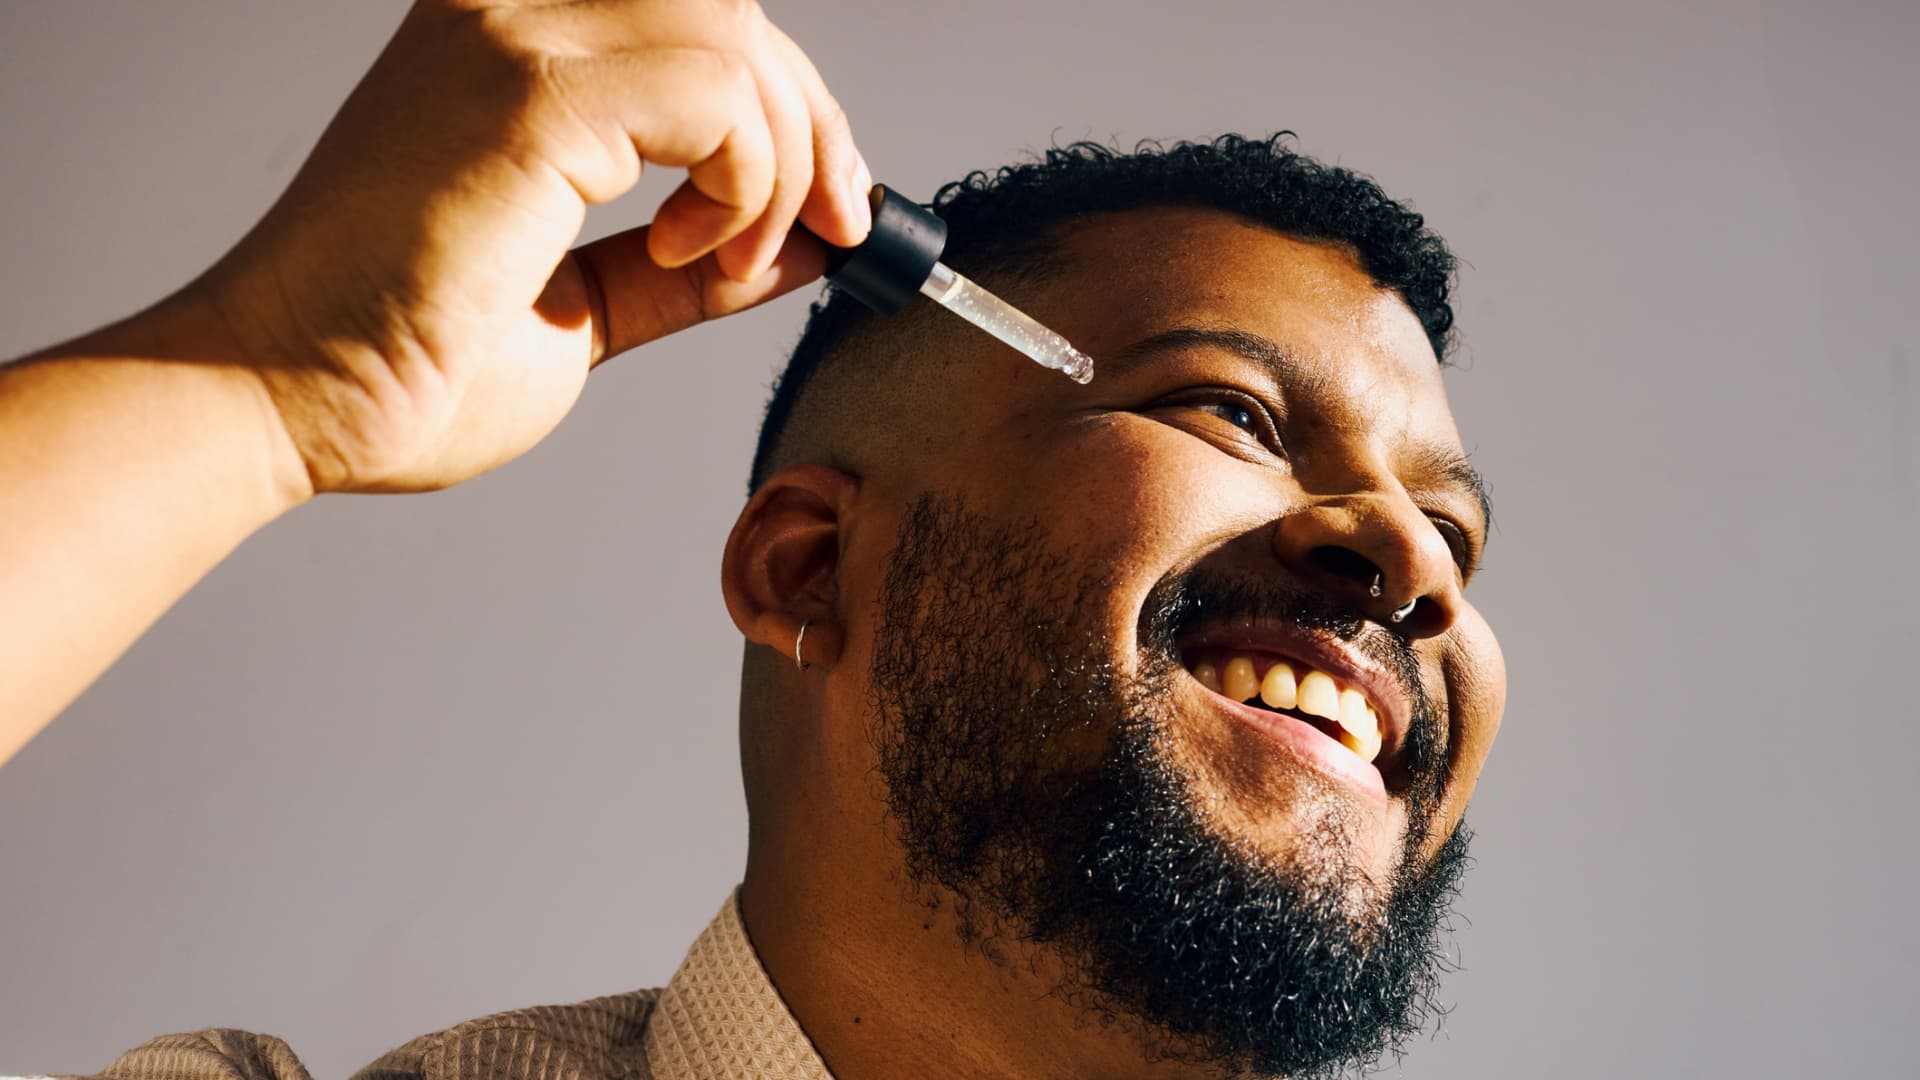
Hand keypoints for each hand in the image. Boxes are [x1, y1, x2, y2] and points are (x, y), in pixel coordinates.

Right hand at [191, 0, 870, 494]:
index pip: (696, 21)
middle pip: (732, 11)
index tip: (834, 206)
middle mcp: (507, 12)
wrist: (288, 401)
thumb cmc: (402, 362)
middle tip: (840, 228)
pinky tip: (696, 249)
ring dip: (782, 160)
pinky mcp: (528, 91)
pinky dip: (744, 182)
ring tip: (731, 258)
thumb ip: (688, 264)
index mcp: (509, 45)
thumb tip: (804, 241)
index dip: (791, 103)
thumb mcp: (589, 305)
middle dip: (815, 125)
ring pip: (736, 38)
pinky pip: (717, 92)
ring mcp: (511, 38)